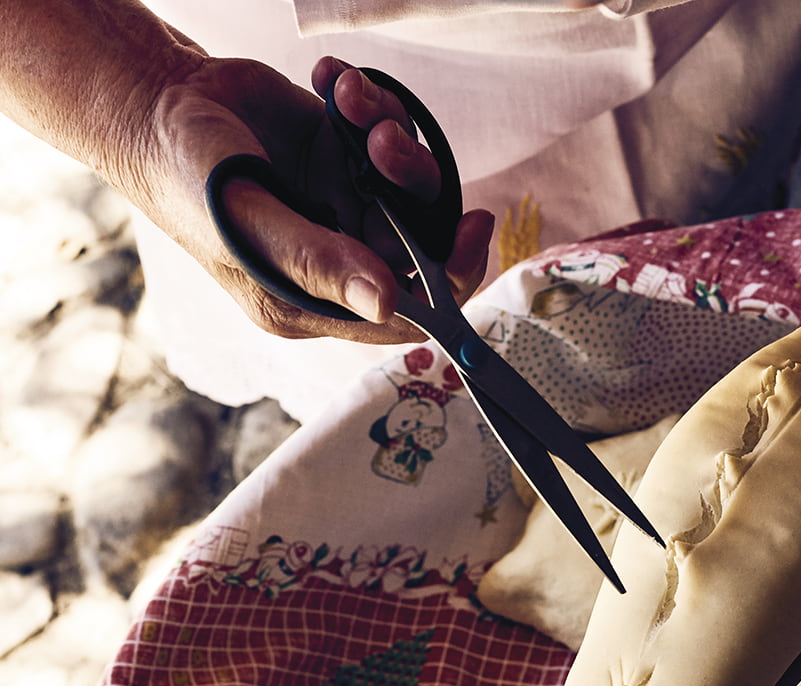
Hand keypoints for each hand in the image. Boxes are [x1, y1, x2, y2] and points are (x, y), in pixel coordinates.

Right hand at [135, 55, 492, 341]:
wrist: (155, 101)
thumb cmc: (184, 176)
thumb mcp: (244, 223)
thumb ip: (316, 262)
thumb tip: (386, 301)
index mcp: (312, 302)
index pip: (409, 314)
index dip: (451, 278)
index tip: (471, 227)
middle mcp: (338, 258)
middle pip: (421, 243)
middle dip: (409, 185)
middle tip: (380, 142)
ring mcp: (345, 208)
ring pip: (410, 184)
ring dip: (390, 134)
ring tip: (347, 99)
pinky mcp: (346, 161)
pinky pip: (389, 138)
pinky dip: (370, 104)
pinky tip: (332, 84)